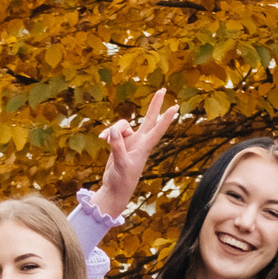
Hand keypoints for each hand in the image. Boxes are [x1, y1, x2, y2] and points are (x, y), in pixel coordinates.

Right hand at [93, 89, 178, 219]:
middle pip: (149, 118)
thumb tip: (113, 131)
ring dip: (112, 130)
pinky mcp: (120, 143)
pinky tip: (101, 138)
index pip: (157, 130)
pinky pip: (113, 132)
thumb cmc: (122, 180)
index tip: (175, 108)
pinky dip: (107, 134)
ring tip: (103, 138)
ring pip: (122, 125)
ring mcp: (130, 141)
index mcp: (144, 147)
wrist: (115, 189)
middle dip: (154, 104)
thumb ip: (117, 147)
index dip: (166, 119)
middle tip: (162, 89)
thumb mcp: (120, 164)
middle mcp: (139, 141)